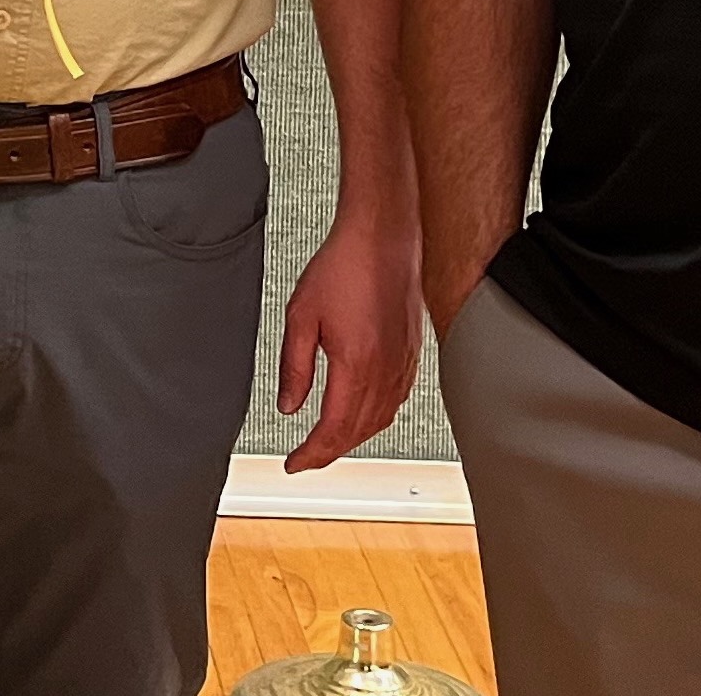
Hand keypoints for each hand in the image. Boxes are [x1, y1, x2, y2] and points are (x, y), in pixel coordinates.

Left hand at [276, 209, 424, 474]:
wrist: (382, 236)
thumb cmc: (343, 266)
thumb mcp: (301, 316)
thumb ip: (294, 367)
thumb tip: (288, 406)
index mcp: (356, 365)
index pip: (334, 430)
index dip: (312, 454)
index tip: (294, 464)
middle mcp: (386, 370)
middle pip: (359, 432)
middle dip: (330, 452)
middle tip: (306, 459)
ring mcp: (403, 363)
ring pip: (380, 421)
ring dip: (353, 438)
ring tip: (328, 442)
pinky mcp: (412, 353)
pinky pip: (396, 401)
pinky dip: (376, 418)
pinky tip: (362, 415)